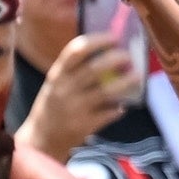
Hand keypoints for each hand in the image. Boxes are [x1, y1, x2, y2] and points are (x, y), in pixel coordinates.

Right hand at [23, 35, 142, 160]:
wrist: (40, 140)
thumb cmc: (53, 105)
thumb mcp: (56, 84)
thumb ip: (75, 70)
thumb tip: (109, 52)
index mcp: (57, 75)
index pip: (75, 51)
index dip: (97, 41)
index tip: (114, 37)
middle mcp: (64, 89)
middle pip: (94, 68)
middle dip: (116, 59)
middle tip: (129, 56)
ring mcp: (74, 108)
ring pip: (106, 91)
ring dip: (125, 82)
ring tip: (137, 76)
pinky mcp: (84, 125)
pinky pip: (108, 113)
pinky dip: (118, 108)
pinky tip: (123, 106)